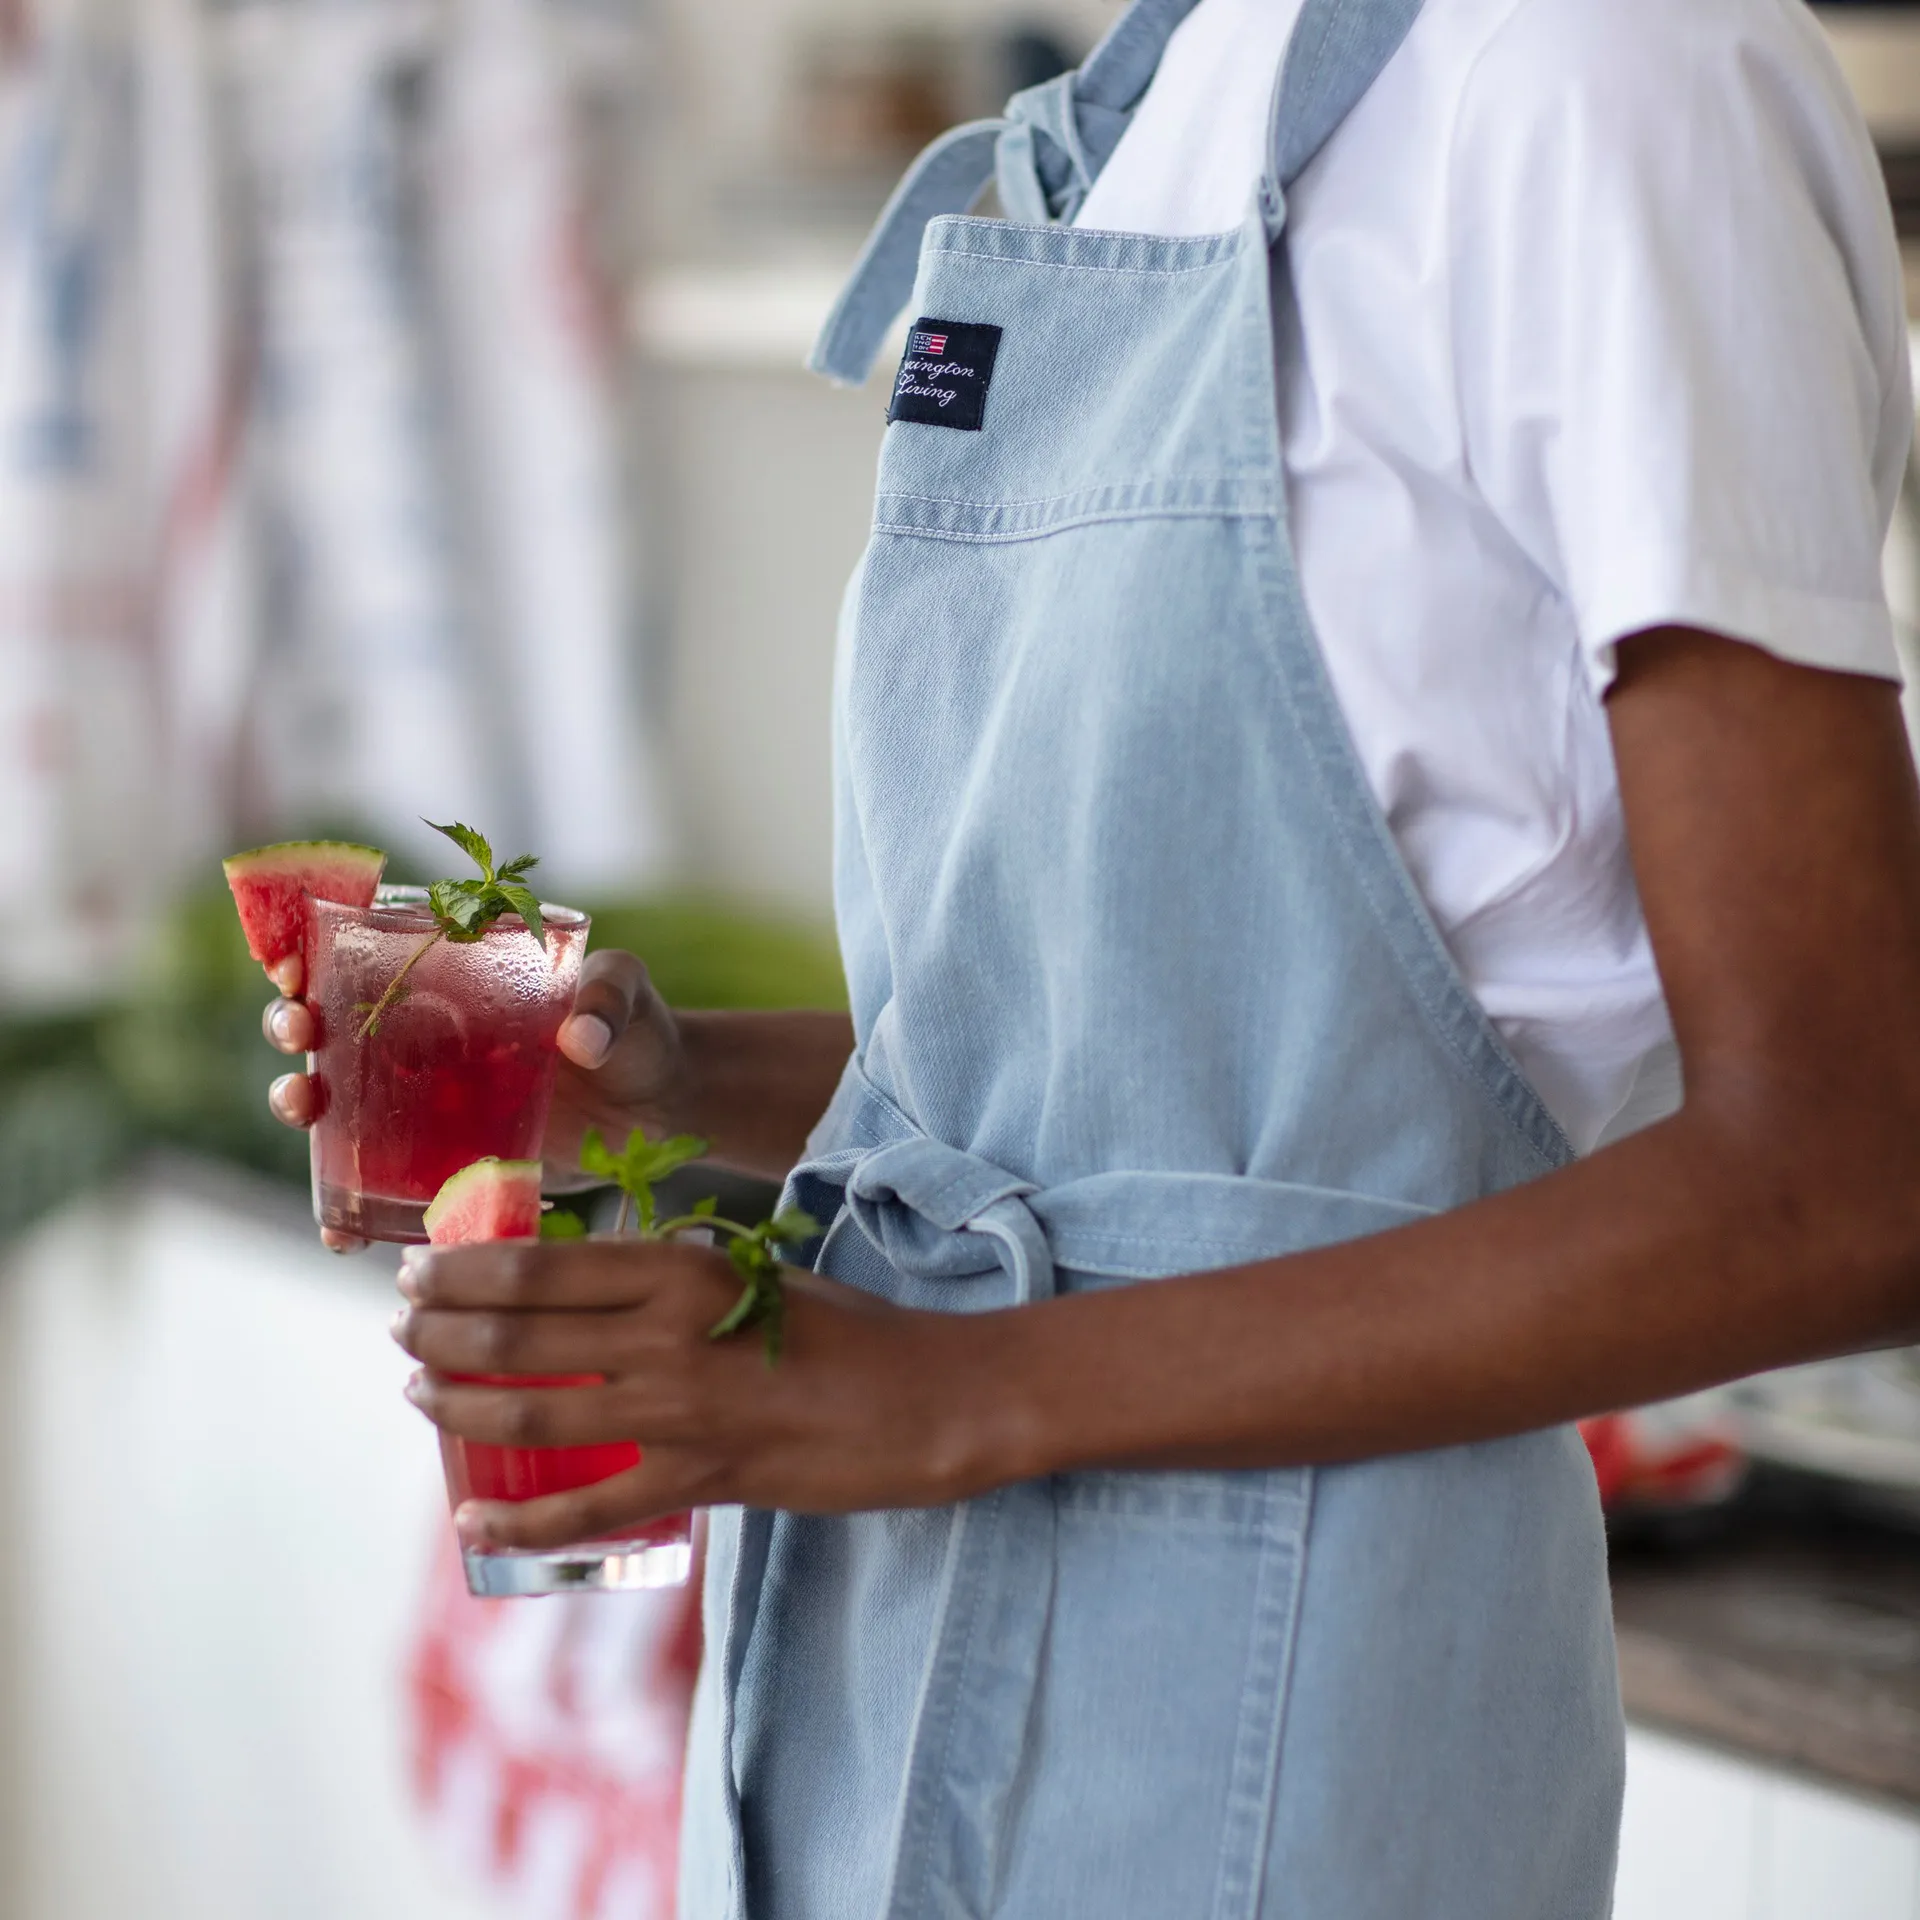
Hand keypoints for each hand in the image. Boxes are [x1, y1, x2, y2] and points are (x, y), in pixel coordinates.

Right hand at [261, 947, 691, 1244]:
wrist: (665, 1107)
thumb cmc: (640, 1032)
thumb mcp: (626, 998)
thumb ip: (608, 1001)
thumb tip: (582, 1037)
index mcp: (455, 983)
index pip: (364, 960)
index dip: (313, 960)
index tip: (295, 970)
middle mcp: (427, 1044)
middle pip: (333, 1031)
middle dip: (294, 1029)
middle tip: (300, 1036)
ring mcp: (432, 1108)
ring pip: (340, 1107)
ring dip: (302, 1108)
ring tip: (301, 1111)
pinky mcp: (450, 1166)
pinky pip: (384, 1190)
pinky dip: (351, 1215)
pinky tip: (339, 1234)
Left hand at [390, 1236, 1016, 1548]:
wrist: (932, 1397)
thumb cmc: (850, 1328)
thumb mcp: (753, 1279)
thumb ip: (674, 1288)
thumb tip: (590, 1296)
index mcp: (681, 1269)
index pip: (542, 1267)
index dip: (463, 1272)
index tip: (416, 1272)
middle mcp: (667, 1334)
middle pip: (519, 1334)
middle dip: (440, 1333)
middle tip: (399, 1331)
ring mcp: (680, 1412)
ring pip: (533, 1414)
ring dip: (459, 1407)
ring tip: (416, 1396)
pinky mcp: (702, 1481)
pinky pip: (588, 1509)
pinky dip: (520, 1523)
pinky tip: (472, 1521)